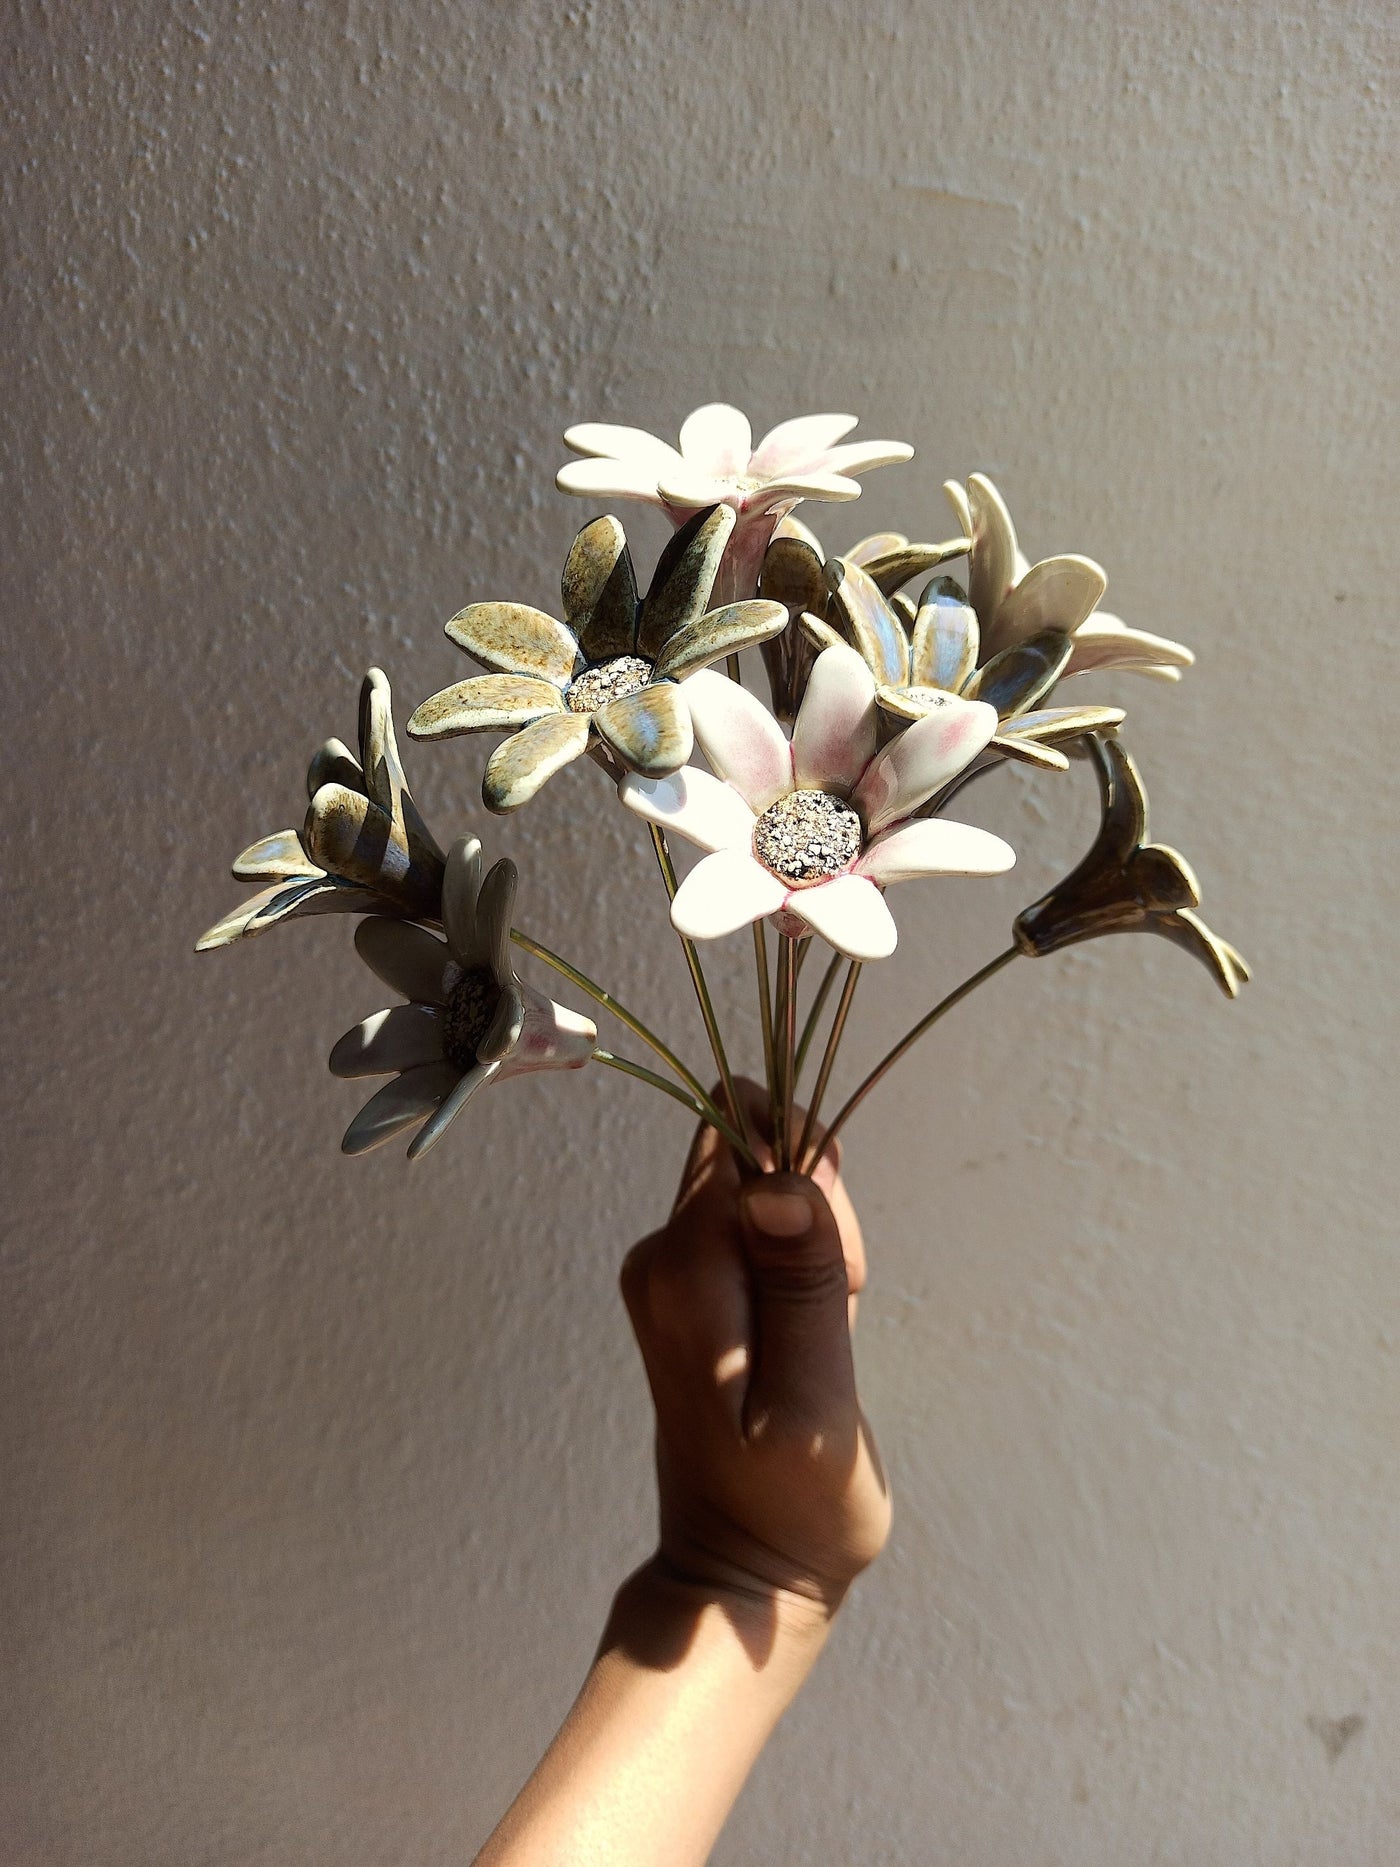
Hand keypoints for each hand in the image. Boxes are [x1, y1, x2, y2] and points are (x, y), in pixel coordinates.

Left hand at [620, 1079, 890, 1629]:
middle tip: (832, 1318)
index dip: (808, 1176)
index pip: (740, 1127)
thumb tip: (778, 1180)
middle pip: (754, 1152)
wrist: (743, 1578)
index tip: (834, 1267)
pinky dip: (803, 1274)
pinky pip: (761, 1232)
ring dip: (816, 1252)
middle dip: (819, 1215)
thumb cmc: (790, 1507)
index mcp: (684, 1268)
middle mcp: (663, 1255)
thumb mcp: (817, 1402)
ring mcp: (674, 1273)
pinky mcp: (697, 1291)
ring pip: (764, 1190)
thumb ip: (804, 1283)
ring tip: (817, 1343)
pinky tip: (806, 1342)